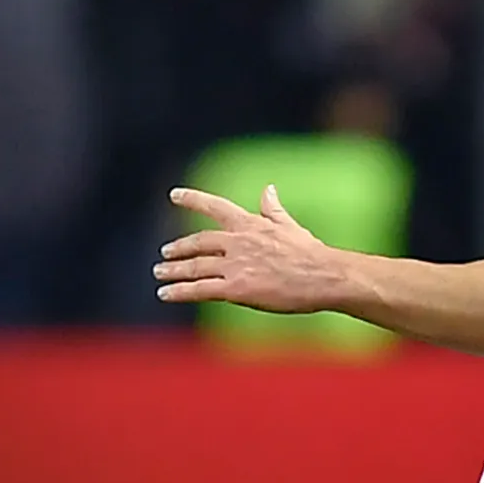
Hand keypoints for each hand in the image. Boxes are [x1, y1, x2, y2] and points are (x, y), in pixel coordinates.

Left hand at [156, 185, 349, 313]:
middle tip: (165, 253)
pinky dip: (179, 291)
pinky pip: (200, 289)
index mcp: (250, 224)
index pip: (215, 206)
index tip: (174, 195)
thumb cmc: (311, 254)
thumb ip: (273, 209)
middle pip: (198, 242)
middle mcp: (237, 241)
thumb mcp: (290, 226)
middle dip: (179, 247)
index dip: (192, 199)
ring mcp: (235, 265)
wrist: (323, 276)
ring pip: (194, 267)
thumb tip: (268, 188)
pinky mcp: (236, 288)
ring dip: (173, 270)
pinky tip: (165, 294)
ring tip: (160, 274)